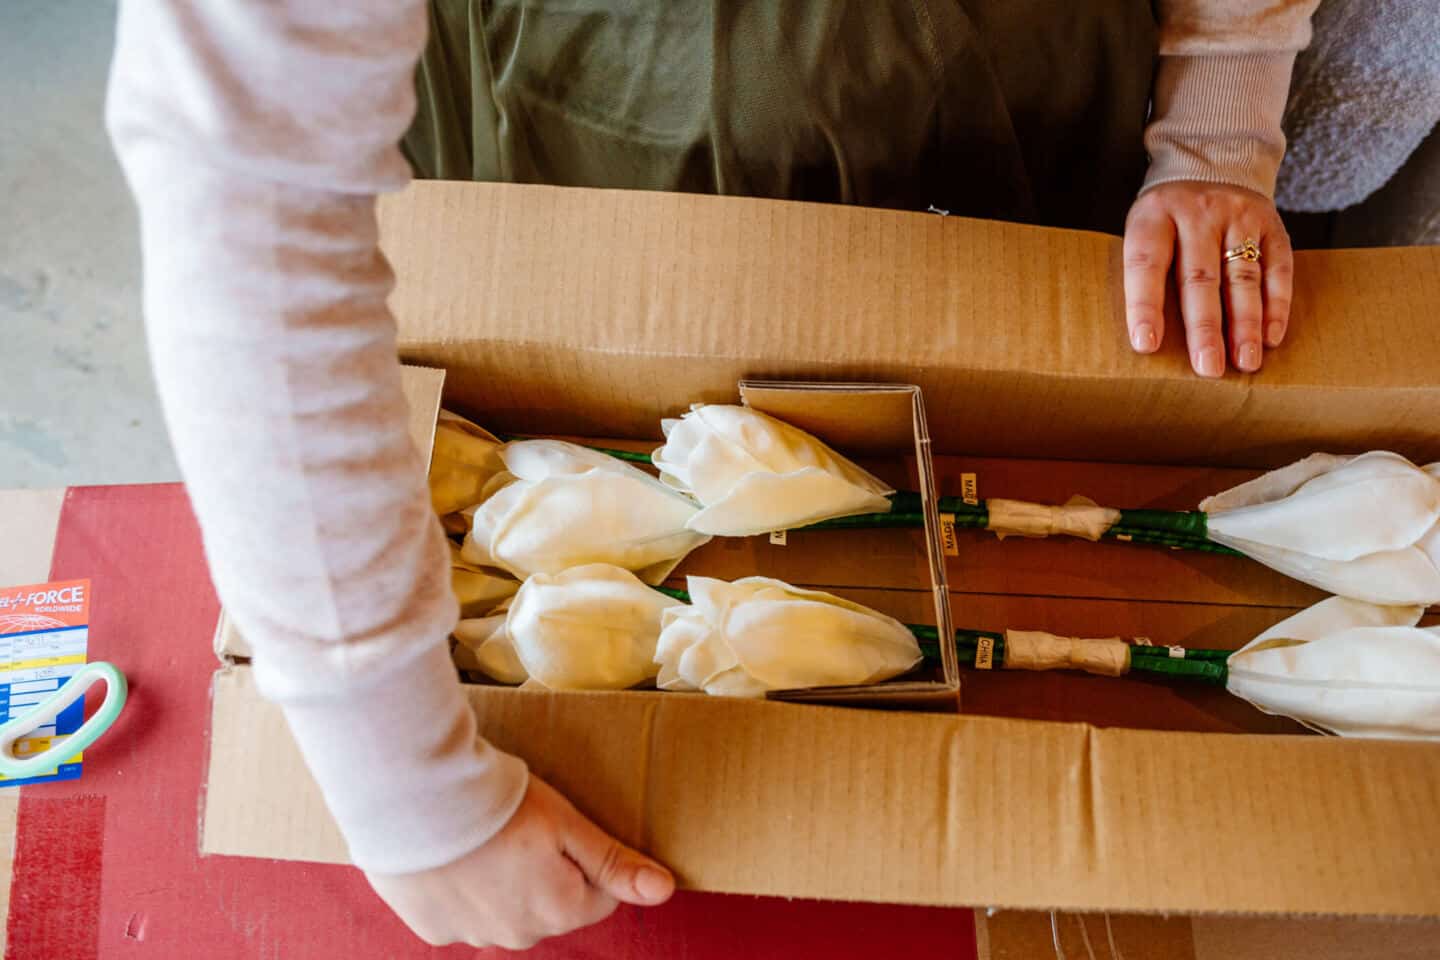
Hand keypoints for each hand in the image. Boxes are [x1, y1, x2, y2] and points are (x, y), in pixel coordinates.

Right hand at [366, 773, 674, 948]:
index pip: (598, 895)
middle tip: (519, 828)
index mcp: (561, 910)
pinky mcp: (433, 928)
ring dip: (501, 884)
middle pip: (550, 906)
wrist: (416, 798)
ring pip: (504, 911)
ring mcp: (472, 936)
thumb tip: (665, 890)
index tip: (560, 829)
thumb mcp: (568, 823)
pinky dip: (460, 890)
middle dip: (544, 874)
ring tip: (482, 836)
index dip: (585, 858)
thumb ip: (614, 862)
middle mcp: (519, 935)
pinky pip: (459, 914)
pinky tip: (452, 854)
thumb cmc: (498, 803)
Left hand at [1123, 181, 1293, 376]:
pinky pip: (1278, 268)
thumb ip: (1146, 270)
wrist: (1213, 158)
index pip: (1147, 263)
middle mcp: (1198, 213)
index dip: (1144, 305)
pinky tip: (1272, 337)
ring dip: (1245, 324)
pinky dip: (1276, 306)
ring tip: (1245, 362)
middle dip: (1204, 328)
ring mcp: (1239, 216)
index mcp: (1155, 215)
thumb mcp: (1144, 226)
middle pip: (1200, 277)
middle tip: (1207, 368)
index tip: (1147, 345)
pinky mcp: (1272, 224)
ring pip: (1243, 277)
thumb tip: (1148, 339)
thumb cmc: (1168, 215)